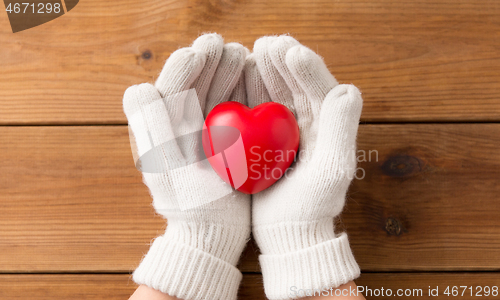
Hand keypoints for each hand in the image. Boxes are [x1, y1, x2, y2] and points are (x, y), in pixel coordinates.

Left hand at [123, 34, 250, 299]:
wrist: (212, 235)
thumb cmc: (189, 205)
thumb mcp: (169, 170)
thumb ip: (155, 129)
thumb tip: (140, 88)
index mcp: (162, 130)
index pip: (171, 90)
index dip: (184, 68)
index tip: (201, 52)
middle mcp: (181, 129)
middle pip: (195, 87)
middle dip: (210, 64)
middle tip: (228, 46)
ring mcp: (204, 135)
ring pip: (216, 95)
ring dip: (229, 74)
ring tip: (245, 55)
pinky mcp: (226, 145)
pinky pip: (235, 112)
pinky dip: (245, 94)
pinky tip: (257, 81)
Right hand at [247, 35, 362, 298]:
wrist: (288, 232)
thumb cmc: (312, 206)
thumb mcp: (331, 171)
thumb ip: (341, 129)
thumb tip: (348, 88)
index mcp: (329, 126)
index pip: (321, 89)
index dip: (307, 68)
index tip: (290, 51)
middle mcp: (310, 124)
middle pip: (297, 84)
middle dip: (283, 61)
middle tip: (267, 43)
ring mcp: (285, 131)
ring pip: (274, 92)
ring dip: (263, 71)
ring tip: (250, 51)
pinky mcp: (263, 140)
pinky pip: (254, 110)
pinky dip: (246, 92)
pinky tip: (235, 79)